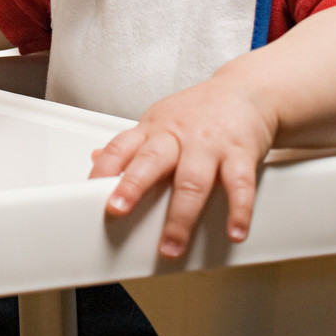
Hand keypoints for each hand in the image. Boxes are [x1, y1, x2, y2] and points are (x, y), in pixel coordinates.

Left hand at [88, 77, 277, 258]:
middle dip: (132, 186)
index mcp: (155, 129)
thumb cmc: (201, 111)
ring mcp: (210, 145)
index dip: (103, 168)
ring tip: (171, 246)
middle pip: (151, 160)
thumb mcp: (160, 120)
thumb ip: (132, 144)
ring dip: (181, 217)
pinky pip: (240, 184)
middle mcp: (179, 135)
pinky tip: (234, 231)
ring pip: (192, 180)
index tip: (89, 191)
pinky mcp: (241, 153)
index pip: (121, 146)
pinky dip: (238, 210)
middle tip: (118, 211)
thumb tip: (97, 158)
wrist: (246, 90)